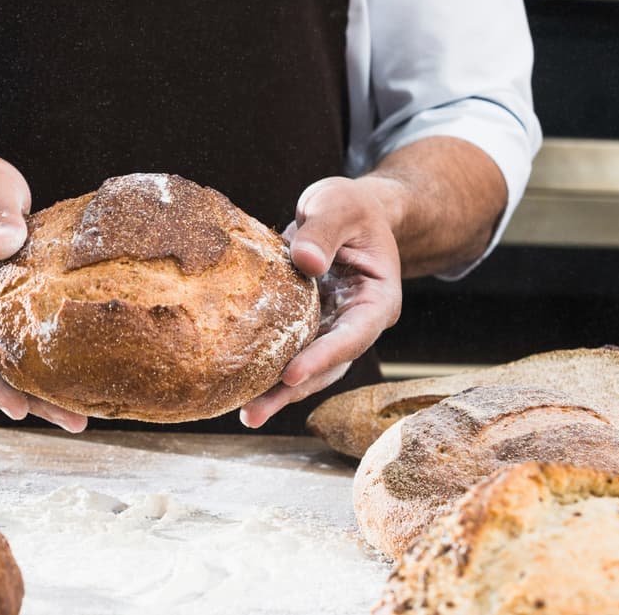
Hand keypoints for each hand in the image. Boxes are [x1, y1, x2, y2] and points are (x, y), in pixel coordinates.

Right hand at [0, 152, 87, 432]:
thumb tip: (3, 246)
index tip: (15, 405)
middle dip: (24, 401)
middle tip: (73, 423)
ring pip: (4, 362)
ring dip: (39, 391)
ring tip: (81, 416)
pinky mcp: (3, 307)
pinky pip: (20, 344)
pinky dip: (44, 365)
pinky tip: (78, 379)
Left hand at [239, 176, 401, 428]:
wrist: (346, 212)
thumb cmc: (350, 207)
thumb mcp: (340, 205)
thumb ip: (324, 231)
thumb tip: (306, 263)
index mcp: (378, 301)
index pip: (352, 336)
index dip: (322, 358)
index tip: (290, 375)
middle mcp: (357, 323)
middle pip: (329, 366)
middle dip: (293, 390)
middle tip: (255, 412)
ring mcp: (332, 328)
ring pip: (308, 368)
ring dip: (278, 391)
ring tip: (246, 414)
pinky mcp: (308, 326)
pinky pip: (290, 351)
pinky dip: (268, 368)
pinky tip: (240, 385)